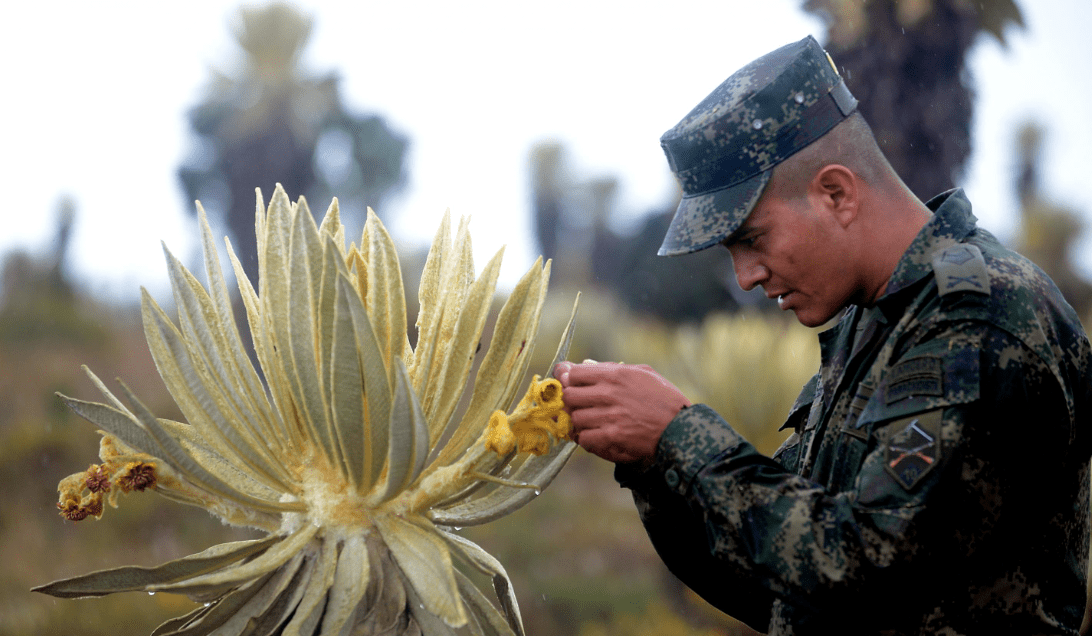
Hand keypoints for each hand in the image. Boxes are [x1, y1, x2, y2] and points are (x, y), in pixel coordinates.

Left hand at [554, 361, 690, 463]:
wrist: (681, 429)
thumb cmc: (665, 399)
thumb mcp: (643, 374)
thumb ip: (611, 368)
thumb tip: (584, 364)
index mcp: (616, 375)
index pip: (574, 373)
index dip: (567, 378)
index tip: (566, 382)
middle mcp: (610, 394)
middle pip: (569, 396)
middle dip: (572, 401)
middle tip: (580, 405)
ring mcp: (609, 417)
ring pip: (575, 418)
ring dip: (580, 422)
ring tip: (592, 422)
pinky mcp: (612, 438)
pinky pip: (584, 438)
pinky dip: (587, 439)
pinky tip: (597, 435)